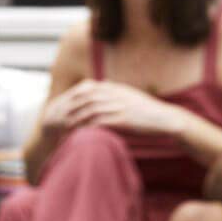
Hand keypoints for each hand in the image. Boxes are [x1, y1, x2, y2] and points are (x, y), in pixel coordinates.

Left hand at [62, 80, 183, 134]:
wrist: (164, 118)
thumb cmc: (146, 111)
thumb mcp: (129, 96)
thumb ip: (114, 91)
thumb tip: (102, 85)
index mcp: (113, 88)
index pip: (85, 89)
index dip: (71, 98)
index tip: (61, 109)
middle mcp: (113, 94)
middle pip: (83, 98)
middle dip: (69, 108)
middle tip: (57, 119)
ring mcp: (117, 105)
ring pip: (89, 109)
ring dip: (75, 119)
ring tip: (64, 129)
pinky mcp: (122, 119)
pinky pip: (99, 122)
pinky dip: (87, 128)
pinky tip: (79, 135)